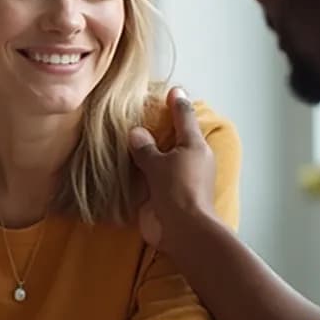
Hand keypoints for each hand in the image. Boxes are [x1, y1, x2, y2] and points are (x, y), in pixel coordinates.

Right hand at [129, 87, 217, 253]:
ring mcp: (178, 179)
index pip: (185, 117)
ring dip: (148, 151)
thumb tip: (136, 132)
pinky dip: (140, 171)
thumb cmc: (178, 190)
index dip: (177, 102)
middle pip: (174, 137)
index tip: (173, 89)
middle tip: (142, 113)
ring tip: (128, 138)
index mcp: (194, 146)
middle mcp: (189, 160)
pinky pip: (151, 177)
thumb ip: (145, 147)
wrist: (183, 230)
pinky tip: (124, 166)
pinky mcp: (166, 195)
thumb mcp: (160, 163)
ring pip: (162, 158)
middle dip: (161, 127)